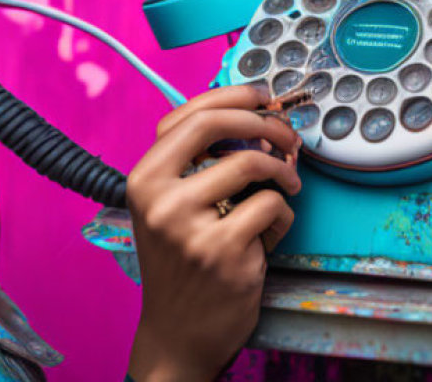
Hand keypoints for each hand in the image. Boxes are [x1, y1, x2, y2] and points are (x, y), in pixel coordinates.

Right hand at [125, 85, 300, 381]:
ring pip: (254, 165)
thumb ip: (196, 165)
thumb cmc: (181, 264)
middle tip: (287, 136)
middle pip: (219, 127)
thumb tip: (255, 116)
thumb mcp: (169, 208)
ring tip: (287, 187)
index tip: (261, 96)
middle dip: (263, 122)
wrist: (177, 334)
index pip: (188, 115)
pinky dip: (282, 216)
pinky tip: (269, 234)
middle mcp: (160, 198)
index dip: (231, 97)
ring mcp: (191, 226)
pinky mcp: (224, 251)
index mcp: (144, 179)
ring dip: (283, 173)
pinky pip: (273, 207)